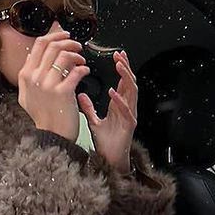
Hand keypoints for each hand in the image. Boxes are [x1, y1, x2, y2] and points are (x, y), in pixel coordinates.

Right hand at [18, 22, 89, 140]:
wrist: (52, 135)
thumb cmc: (43, 117)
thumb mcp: (26, 96)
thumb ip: (27, 76)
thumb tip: (30, 56)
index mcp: (26, 75)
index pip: (39, 44)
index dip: (55, 35)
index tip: (65, 35)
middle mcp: (35, 77)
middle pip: (53, 46)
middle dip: (69, 42)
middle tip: (78, 46)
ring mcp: (48, 85)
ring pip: (65, 55)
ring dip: (77, 55)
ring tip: (82, 61)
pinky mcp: (63, 92)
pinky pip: (76, 71)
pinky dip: (83, 69)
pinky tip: (86, 72)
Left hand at [78, 49, 136, 175]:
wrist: (110, 160)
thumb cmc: (105, 142)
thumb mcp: (93, 121)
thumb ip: (89, 107)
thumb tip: (81, 94)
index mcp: (119, 106)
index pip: (123, 82)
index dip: (122, 69)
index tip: (117, 55)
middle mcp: (126, 108)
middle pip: (130, 83)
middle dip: (126, 68)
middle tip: (120, 55)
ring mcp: (129, 116)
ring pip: (132, 93)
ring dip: (126, 78)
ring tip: (119, 66)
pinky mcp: (129, 126)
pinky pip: (127, 110)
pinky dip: (120, 101)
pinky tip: (114, 92)